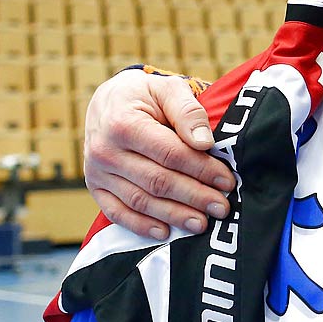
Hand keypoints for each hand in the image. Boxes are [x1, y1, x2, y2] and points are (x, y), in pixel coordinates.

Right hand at [83, 69, 232, 239]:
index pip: (170, 153)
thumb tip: (204, 142)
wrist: (108, 102)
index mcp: (124, 123)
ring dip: (173, 215)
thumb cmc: (145, 95)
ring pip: (140, 201)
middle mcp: (105, 150)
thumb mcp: (168, 88)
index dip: (202, 169)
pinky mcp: (95, 187)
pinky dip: (140, 226)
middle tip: (222, 208)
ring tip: (201, 223)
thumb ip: (187, 111)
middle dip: (194, 196)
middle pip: (158, 181)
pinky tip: (165, 233)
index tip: (227, 181)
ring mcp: (97, 172)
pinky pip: (117, 212)